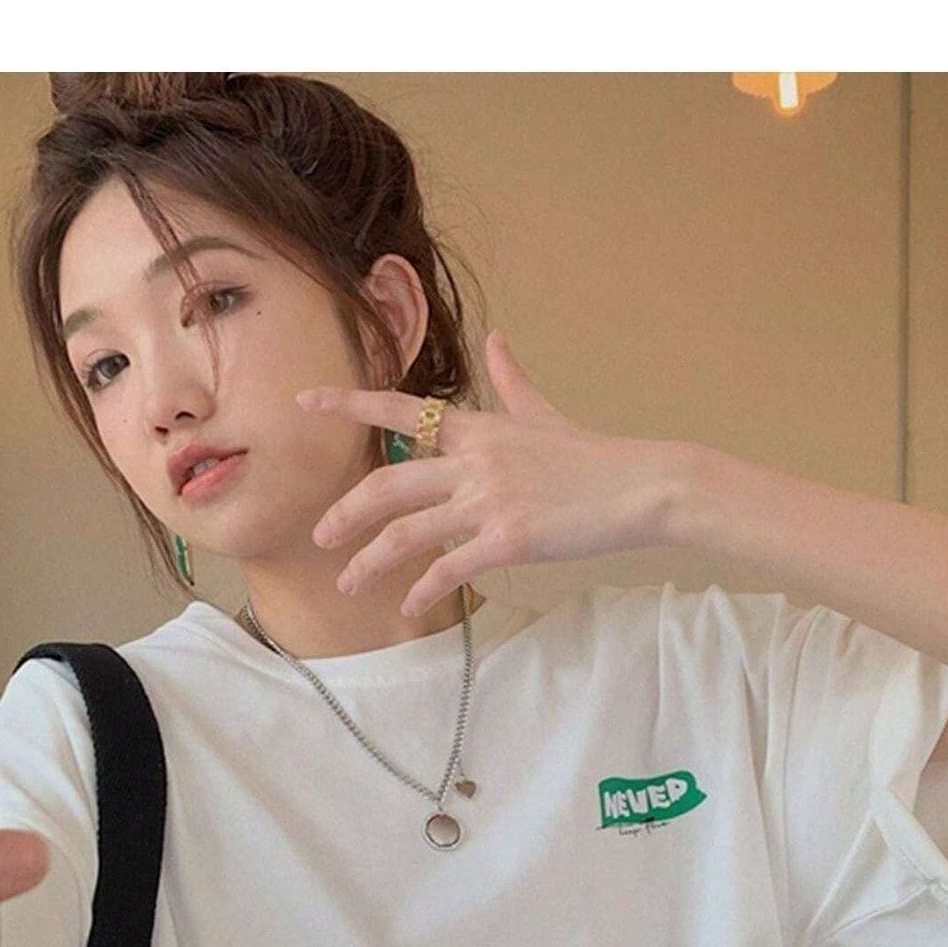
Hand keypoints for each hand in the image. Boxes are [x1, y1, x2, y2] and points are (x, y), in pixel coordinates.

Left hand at [296, 331, 689, 616]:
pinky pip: (448, 568)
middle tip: (320, 537)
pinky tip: (408, 608)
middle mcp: (474, 461)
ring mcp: (490, 501)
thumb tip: (496, 338)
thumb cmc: (595, 457)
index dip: (347, 405)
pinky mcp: (509, 539)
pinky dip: (422, 592)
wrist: (643, 486)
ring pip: (407, 533)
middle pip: (388, 484)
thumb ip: (511, 380)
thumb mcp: (544, 413)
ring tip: (349, 585)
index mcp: (477, 429)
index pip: (400, 411)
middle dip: (345, 513)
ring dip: (370, 563)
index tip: (304, 403)